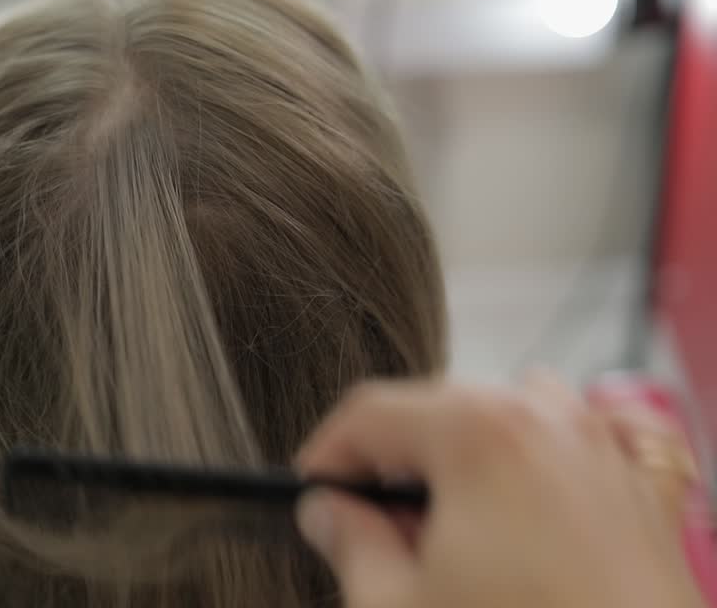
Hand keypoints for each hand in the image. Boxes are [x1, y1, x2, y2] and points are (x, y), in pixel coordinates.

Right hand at [295, 380, 705, 607]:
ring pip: (509, 415)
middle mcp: (546, 420)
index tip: (312, 495)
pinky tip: (527, 508)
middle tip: (369, 531)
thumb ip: (350, 545)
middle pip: (439, 411)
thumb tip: (327, 514)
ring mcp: (604, 449)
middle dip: (394, 464)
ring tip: (447, 533)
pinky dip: (546, 457)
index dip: (326, 455)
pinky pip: (585, 440)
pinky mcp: (644, 493)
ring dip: (465, 457)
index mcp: (477, 432)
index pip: (371, 414)